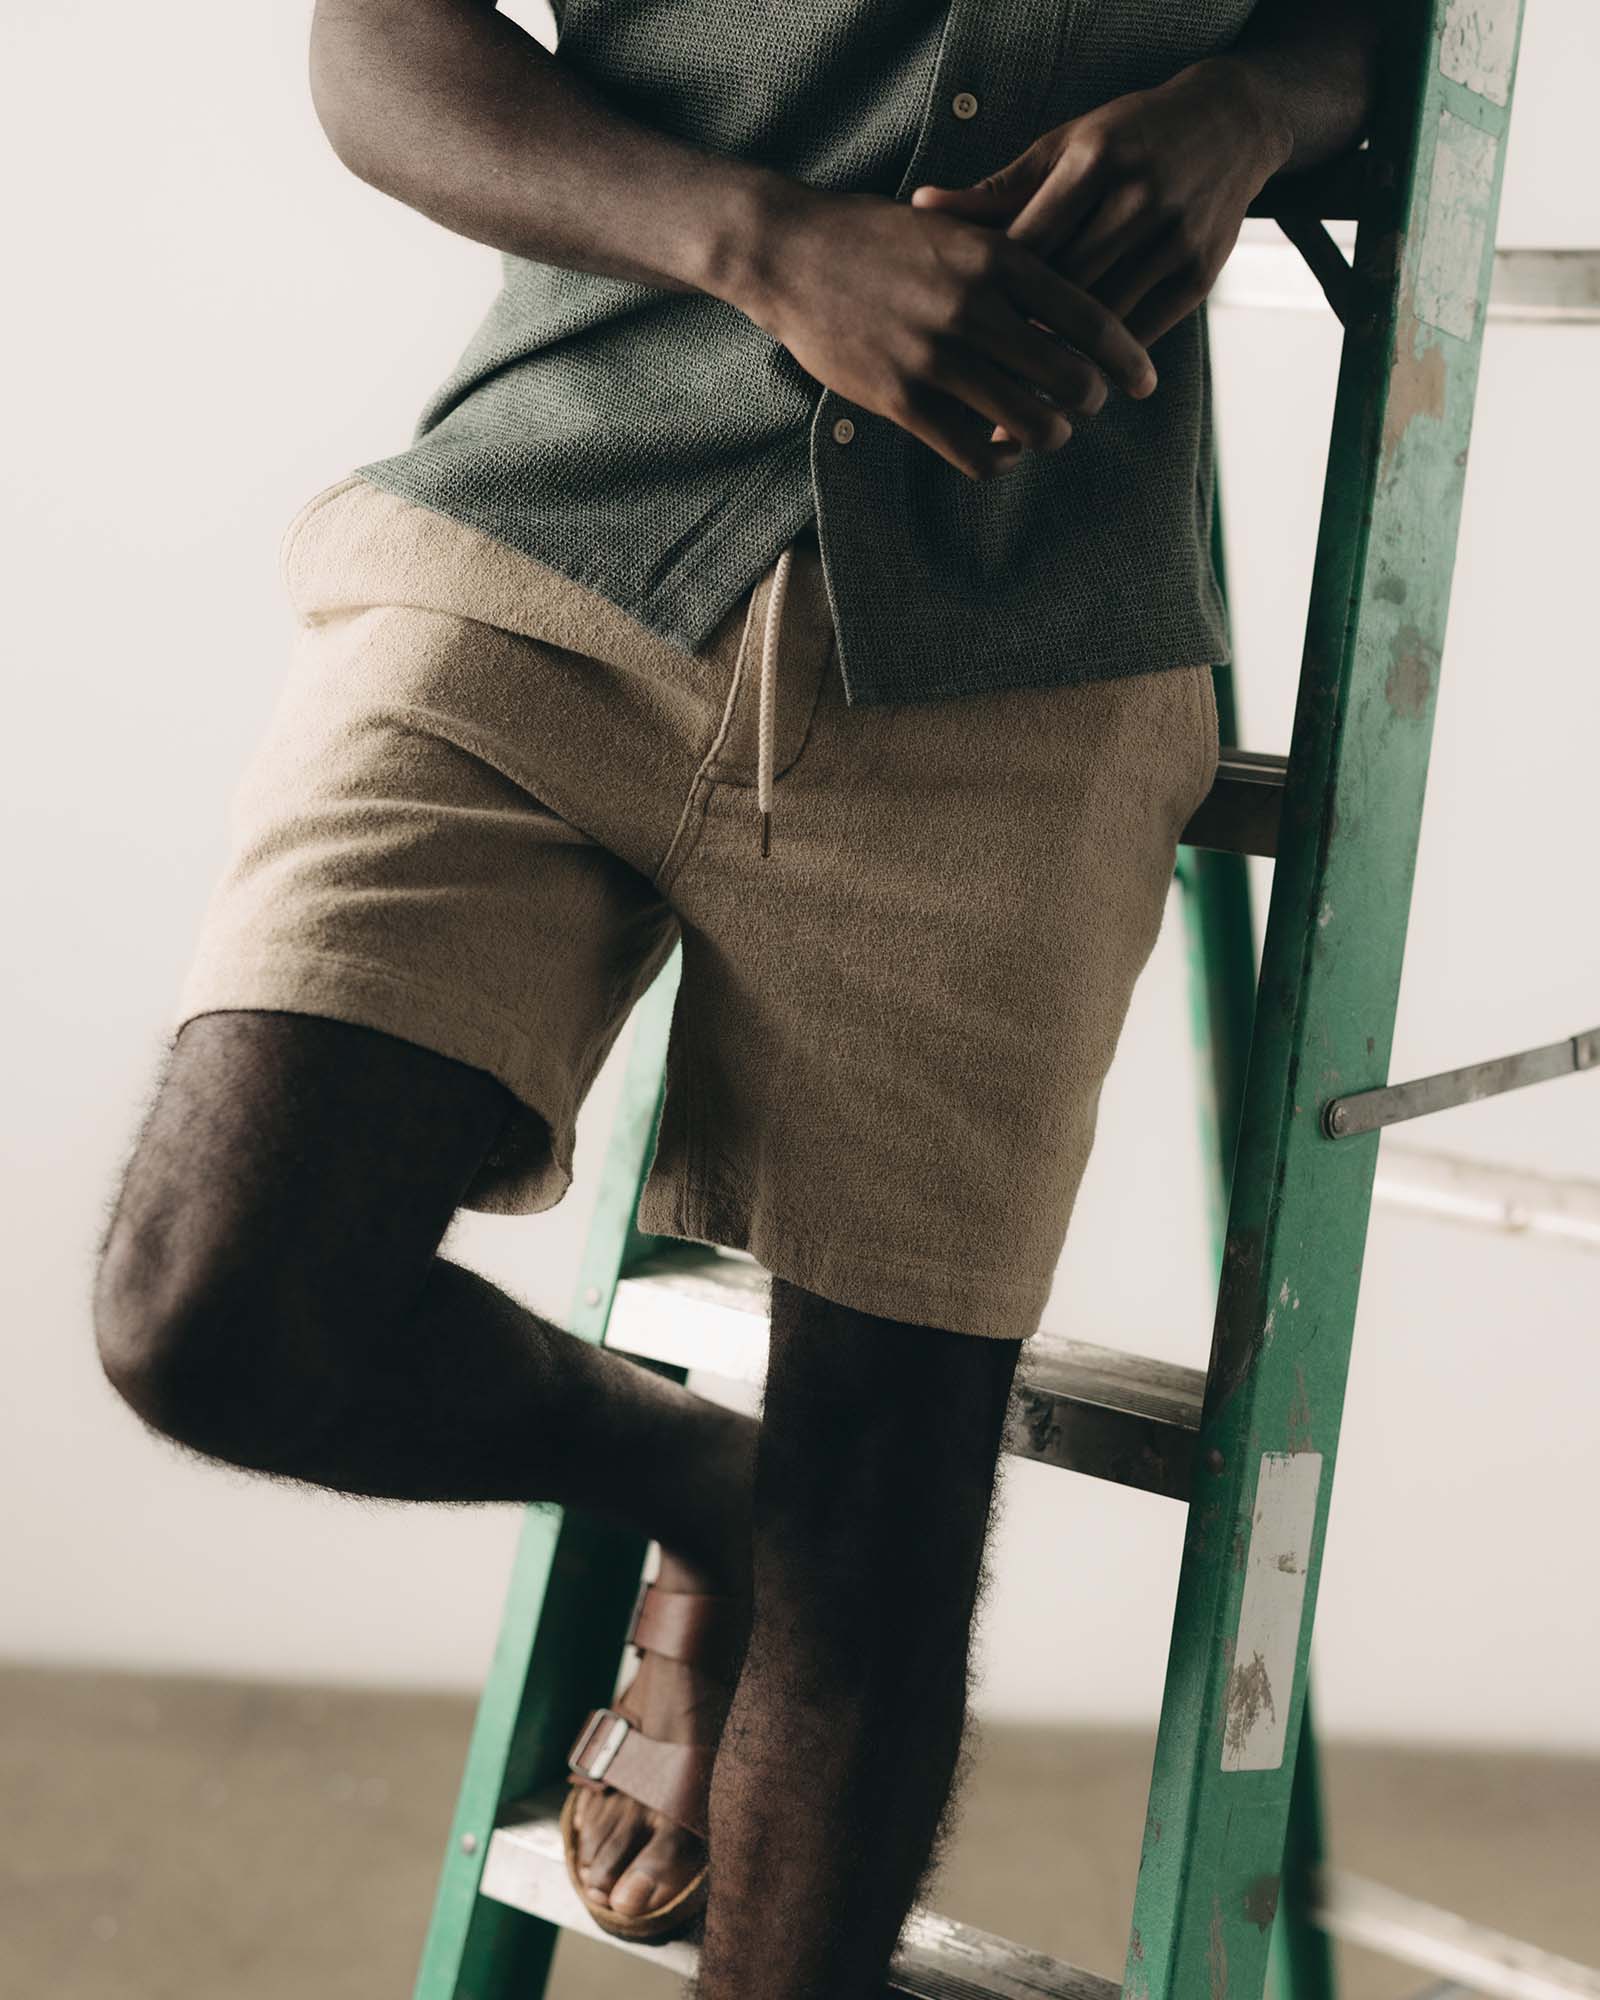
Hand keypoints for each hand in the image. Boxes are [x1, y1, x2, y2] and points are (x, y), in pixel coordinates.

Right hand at [733, 181, 1157, 480]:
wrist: (791, 253)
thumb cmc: (878, 238)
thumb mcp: (953, 227)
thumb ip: (1011, 255)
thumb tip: (1074, 288)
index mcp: (996, 260)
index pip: (1089, 320)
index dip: (1126, 360)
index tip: (1143, 384)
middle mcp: (973, 310)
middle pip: (1070, 381)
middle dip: (1089, 403)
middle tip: (1086, 406)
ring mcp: (936, 359)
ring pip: (1029, 425)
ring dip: (1048, 437)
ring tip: (1044, 431)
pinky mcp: (901, 400)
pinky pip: (975, 454)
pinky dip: (998, 460)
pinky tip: (998, 449)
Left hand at [910, 59, 1292, 437]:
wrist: (1231, 126)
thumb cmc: (1125, 139)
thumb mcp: (1064, 148)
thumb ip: (998, 191)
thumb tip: (919, 207)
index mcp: (1094, 160)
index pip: (1030, 244)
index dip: (993, 296)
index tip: (958, 339)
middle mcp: (1139, 197)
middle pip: (1066, 288)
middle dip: (1023, 340)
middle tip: (980, 391)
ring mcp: (1175, 238)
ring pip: (1105, 319)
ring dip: (1064, 365)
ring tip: (1022, 406)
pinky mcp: (1202, 273)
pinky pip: (1143, 330)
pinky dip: (1106, 362)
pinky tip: (1074, 386)